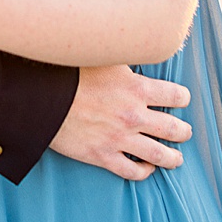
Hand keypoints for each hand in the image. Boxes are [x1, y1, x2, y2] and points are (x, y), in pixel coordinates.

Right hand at [50, 64, 192, 179]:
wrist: (38, 98)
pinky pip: (133, 172)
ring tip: (176, 158)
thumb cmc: (66, 73)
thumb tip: (133, 48)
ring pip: (160, 155)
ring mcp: (119, 138)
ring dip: (173, 158)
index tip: (180, 99)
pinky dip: (144, 172)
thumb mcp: (100, 58)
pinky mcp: (102, 155)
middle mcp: (133, 115)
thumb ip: (123, 61)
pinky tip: (146, 168)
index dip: (182, 97)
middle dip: (183, 131)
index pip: (176, 96)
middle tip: (183, 131)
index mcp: (136, 89)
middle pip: (174, 129)